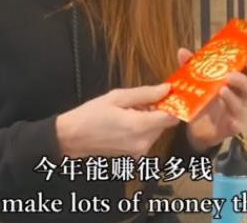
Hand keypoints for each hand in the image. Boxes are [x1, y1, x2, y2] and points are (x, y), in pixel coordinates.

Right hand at [56, 84, 179, 158]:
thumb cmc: (90, 115)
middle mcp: (143, 143)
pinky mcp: (134, 156)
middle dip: (158, 110)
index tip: (169, 95)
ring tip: (128, 112)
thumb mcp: (117, 97)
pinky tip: (126, 123)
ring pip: (156, 131)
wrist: (72, 138)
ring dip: (149, 119)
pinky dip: (142, 129)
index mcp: (139, 127)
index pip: (172, 118)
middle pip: (165, 124)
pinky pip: (147, 139)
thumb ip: (145, 94)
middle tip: (140, 101)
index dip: (174, 105)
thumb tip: (167, 89)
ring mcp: (139, 152)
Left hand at [178, 48, 246, 152]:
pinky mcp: (232, 127)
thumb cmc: (206, 98)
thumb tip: (182, 51)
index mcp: (235, 81)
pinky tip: (232, 121)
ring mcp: (237, 112)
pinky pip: (236, 126)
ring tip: (222, 90)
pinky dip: (235, 123)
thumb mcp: (198, 81)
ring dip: (233, 98)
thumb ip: (192, 66)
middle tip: (230, 75)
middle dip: (242, 80)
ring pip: (241, 105)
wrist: (200, 127)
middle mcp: (239, 96)